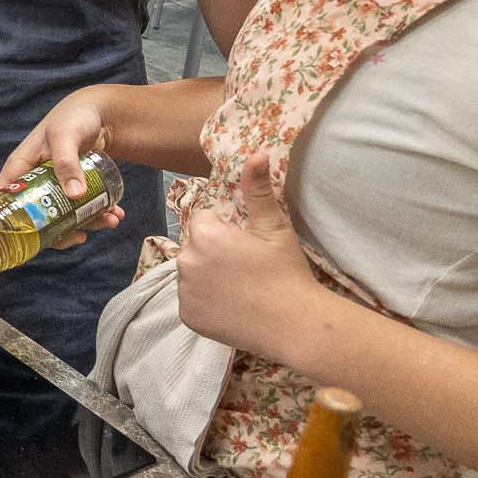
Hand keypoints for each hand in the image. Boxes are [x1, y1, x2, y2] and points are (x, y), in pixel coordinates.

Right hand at [0, 87, 123, 250]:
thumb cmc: (73, 116)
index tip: (15, 241)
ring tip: (110, 220)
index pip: (1, 198)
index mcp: (20, 167)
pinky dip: (98, 215)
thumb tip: (73, 196)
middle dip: (60, 231)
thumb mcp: (65, 135)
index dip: (2, 222)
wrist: (101, 112)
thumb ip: (66, 162)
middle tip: (81, 235)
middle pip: (36, 217)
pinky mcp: (74, 188)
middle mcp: (35, 182)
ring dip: (87, 224)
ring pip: (63, 216)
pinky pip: (81, 209)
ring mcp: (55, 187)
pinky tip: (114, 213)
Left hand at [175, 155, 320, 355]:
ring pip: (191, 272)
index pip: (204, 219)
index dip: (226, 229)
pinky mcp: (187, 316)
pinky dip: (205, 301)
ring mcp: (183, 291)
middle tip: (245, 266)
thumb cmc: (285, 271)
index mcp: (204, 234)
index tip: (246, 244)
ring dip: (206, 274)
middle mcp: (185, 260)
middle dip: (213, 250)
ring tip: (239, 286)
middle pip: (194, 245)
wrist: (293, 324)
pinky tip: (231, 305)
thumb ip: (257, 189)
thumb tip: (256, 152)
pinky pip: (191, 299)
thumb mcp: (274, 226)